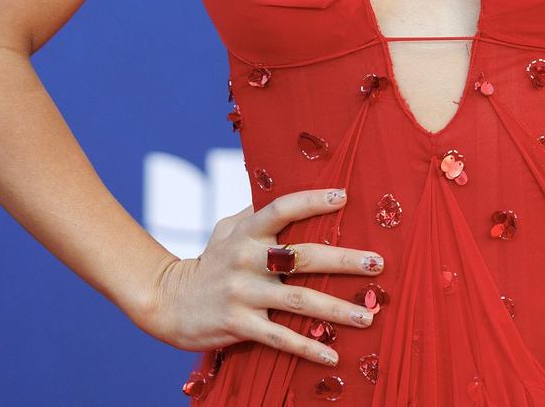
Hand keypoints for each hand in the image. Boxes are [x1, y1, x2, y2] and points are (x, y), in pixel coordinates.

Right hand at [137, 188, 384, 367]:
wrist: (167, 302)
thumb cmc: (210, 261)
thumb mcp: (227, 230)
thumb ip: (257, 212)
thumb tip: (293, 188)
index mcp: (247, 231)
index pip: (282, 209)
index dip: (312, 201)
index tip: (344, 197)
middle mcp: (246, 259)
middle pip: (303, 256)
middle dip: (344, 260)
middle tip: (377, 264)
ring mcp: (243, 293)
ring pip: (299, 300)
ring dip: (337, 310)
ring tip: (368, 316)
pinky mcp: (238, 324)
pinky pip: (279, 337)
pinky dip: (307, 348)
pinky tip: (332, 356)